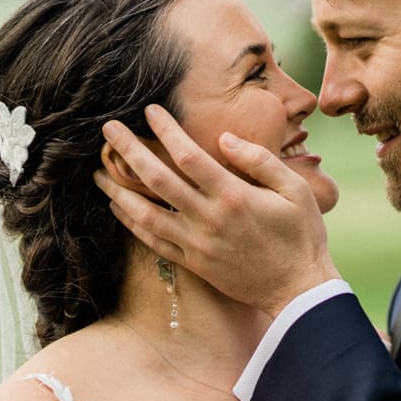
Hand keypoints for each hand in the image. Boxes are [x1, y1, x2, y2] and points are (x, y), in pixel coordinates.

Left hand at [94, 106, 340, 316]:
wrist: (299, 289)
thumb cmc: (302, 236)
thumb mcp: (296, 189)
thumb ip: (260, 160)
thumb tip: (224, 138)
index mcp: (233, 196)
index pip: (188, 156)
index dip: (165, 130)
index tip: (149, 111)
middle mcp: (208, 219)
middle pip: (157, 180)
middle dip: (129, 151)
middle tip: (108, 131)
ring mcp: (197, 244)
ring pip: (146, 214)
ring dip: (118, 191)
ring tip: (98, 173)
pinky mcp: (194, 263)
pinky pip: (154, 242)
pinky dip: (132, 224)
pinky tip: (119, 208)